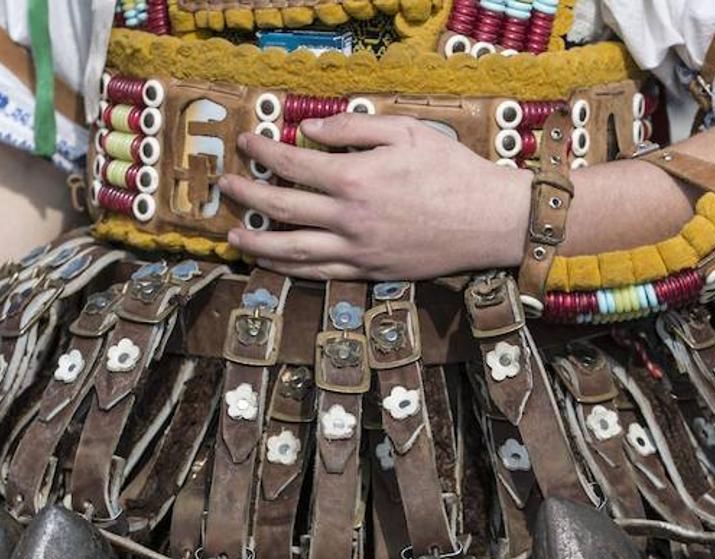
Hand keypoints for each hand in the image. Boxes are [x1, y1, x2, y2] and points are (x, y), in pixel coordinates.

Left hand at [219, 113, 532, 281]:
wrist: (489, 220)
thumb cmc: (452, 170)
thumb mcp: (406, 132)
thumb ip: (353, 130)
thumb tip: (309, 132)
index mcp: (355, 178)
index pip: (293, 164)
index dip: (263, 152)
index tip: (246, 142)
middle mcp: (349, 218)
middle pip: (282, 208)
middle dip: (247, 194)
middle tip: (225, 186)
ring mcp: (358, 250)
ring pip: (293, 251)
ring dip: (257, 243)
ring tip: (232, 236)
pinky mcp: (370, 273)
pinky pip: (320, 273)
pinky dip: (290, 269)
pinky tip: (272, 262)